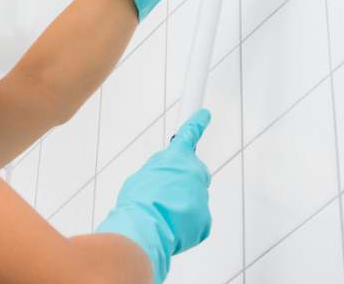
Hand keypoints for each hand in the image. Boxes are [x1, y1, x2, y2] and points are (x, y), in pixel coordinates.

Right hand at [95, 110, 212, 283]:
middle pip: (193, 174)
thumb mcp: (141, 176)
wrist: (144, 227)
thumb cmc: (137, 202)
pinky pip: (196, 220)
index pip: (189, 134)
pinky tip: (171, 228)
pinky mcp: (205, 218)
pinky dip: (186, 226)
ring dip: (181, 207)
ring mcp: (202, 195)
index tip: (205, 114)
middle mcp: (194, 172)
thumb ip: (158, 171)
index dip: (197, 123)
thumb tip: (164, 178)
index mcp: (176, 157)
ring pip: (193, 200)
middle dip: (183, 183)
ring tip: (162, 216)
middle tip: (165, 197)